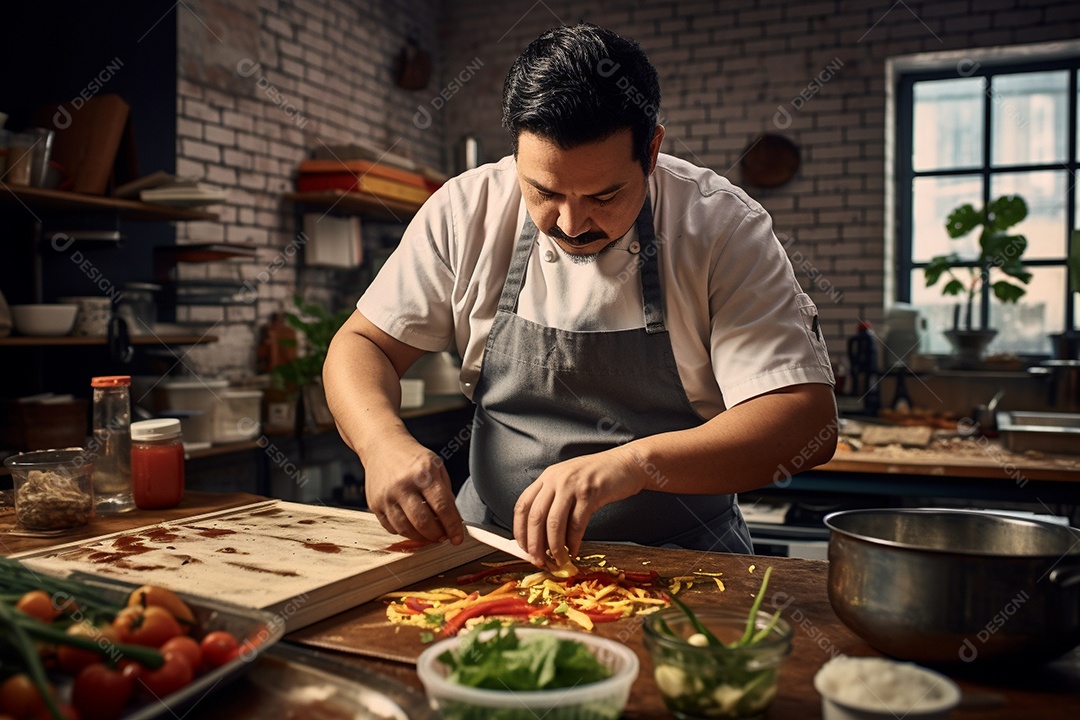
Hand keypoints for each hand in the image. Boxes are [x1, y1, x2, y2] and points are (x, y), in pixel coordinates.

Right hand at [364, 435, 462, 544]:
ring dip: (421, 538)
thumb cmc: (413, 458)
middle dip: (437, 535)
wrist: (382, 445)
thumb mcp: (436, 466)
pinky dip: (405, 532)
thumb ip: (445, 492)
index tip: (458, 538)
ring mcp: (386, 496)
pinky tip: (413, 527)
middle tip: (443, 537)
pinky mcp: (374, 504)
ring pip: (406, 529)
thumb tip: (453, 521)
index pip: (442, 507)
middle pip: (423, 522)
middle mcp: (403, 485)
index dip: (452, 526)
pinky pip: (392, 527)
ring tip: (430, 536)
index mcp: (424, 473)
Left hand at [513, 447, 646, 565]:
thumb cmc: (597, 476)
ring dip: (554, 547)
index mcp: (547, 477)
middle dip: (535, 544)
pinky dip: (573, 542)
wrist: (626, 463)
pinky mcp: (591, 493)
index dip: (520, 530)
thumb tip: (540, 537)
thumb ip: (553, 502)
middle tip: (539, 560)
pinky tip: (574, 550)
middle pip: (535, 517)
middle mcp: (556, 479)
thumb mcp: (568, 482)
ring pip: (554, 523)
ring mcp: (573, 485)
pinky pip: (577, 524)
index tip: (523, 548)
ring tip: (558, 559)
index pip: (522, 505)